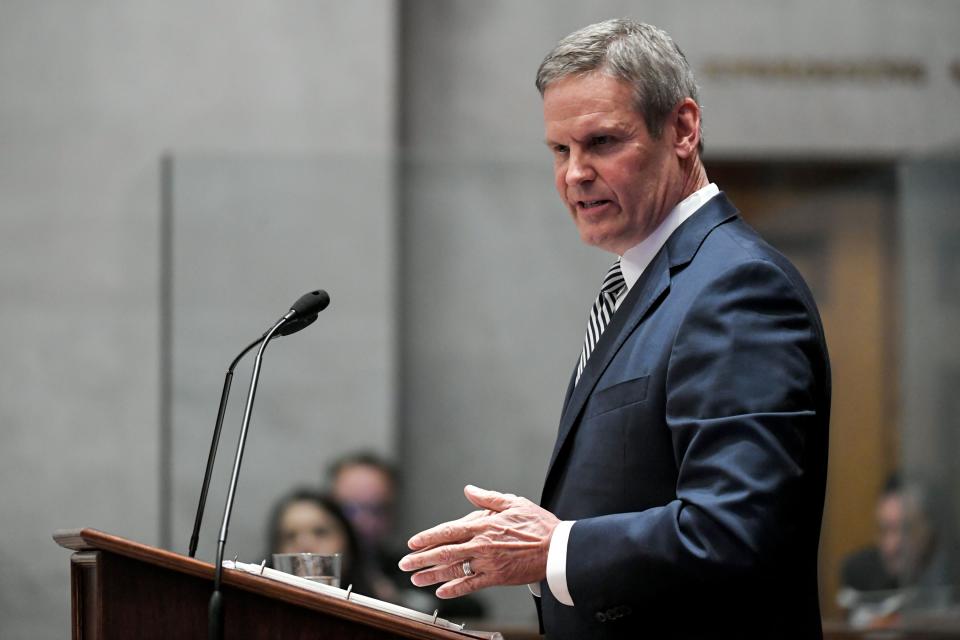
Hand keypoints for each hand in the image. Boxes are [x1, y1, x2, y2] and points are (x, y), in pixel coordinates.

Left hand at [398, 485, 559, 597]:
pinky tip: (441, 592)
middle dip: (421, 558)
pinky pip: (471, 585)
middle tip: (404, 563)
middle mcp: (481, 544)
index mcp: (483, 525)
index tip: (412, 543)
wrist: (557, 548)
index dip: (427, 537)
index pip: (448, 531)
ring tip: (416, 578)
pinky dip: (455, 589)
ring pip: (453, 570)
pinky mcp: (497, 577)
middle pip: (444, 552)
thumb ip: (487, 498)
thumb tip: (469, 490)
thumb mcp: (513, 502)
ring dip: (432, 575)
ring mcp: (488, 563)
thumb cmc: (537, 524)